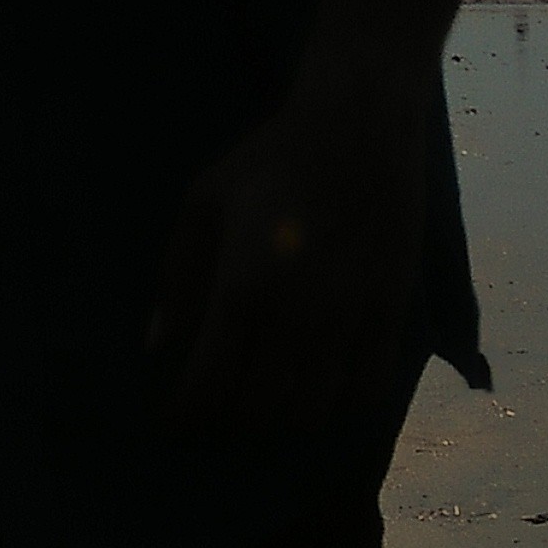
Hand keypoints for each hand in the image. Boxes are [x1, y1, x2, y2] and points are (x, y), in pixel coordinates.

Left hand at [148, 96, 426, 438]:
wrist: (359, 124)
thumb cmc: (270, 158)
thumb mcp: (203, 202)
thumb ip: (177, 277)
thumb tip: (157, 345)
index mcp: (243, 289)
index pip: (208, 388)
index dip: (186, 419)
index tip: (175, 423)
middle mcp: (297, 316)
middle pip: (258, 413)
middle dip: (229, 422)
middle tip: (218, 408)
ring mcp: (350, 319)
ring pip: (312, 413)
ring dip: (282, 418)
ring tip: (266, 397)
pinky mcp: (390, 312)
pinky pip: (368, 391)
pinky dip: (339, 404)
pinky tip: (321, 386)